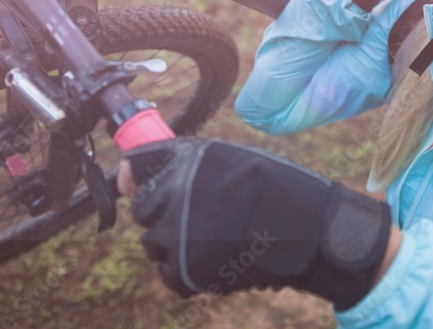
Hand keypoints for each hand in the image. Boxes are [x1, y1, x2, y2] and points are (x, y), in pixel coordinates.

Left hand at [124, 138, 392, 308]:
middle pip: (142, 207)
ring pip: (153, 242)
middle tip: (203, 216)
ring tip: (215, 238)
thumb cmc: (277, 190)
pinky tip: (217, 259)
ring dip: (174, 242)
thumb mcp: (231, 159)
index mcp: (189, 159)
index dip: (135, 175)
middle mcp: (176, 191)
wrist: (310, 229)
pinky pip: (168, 273)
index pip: (136, 164)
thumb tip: (122, 181)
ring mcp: (177, 232)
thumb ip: (181, 165)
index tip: (137, 182)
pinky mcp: (185, 268)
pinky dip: (187, 271)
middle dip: (163, 212)